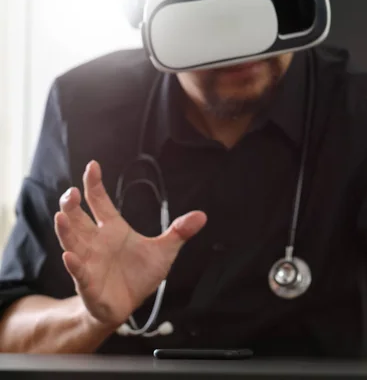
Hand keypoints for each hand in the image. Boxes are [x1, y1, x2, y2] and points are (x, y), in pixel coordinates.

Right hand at [54, 161, 206, 326]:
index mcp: (113, 229)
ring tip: (60, 216)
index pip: (100, 202)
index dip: (95, 184)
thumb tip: (202, 216)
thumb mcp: (164, 251)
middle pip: (78, 219)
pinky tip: (70, 256)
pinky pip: (79, 272)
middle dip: (72, 205)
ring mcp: (89, 261)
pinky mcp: (88, 282)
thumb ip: (179, 232)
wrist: (128, 304)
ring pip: (72, 241)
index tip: (93, 165)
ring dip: (66, 229)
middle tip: (72, 192)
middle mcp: (96, 242)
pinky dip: (74, 264)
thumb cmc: (140, 274)